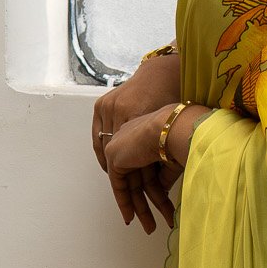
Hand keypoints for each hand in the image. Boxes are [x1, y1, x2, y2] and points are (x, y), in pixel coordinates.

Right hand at [92, 52, 181, 175]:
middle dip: (117, 172)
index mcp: (133, 113)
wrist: (161, 74)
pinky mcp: (101, 104)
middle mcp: (116, 109)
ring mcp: (107, 106)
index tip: (130, 193)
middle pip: (111, 151)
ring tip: (115, 175)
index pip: (124, 153)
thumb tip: (158, 181)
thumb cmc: (169, 99)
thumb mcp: (167, 128)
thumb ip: (158, 150)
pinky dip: (101, 148)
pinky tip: (108, 159)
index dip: (127, 177)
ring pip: (101, 144)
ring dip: (108, 162)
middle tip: (122, 187)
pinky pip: (97, 133)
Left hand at [101, 105, 182, 232]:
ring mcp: (120, 146)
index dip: (153, 189)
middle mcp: (131, 138)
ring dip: (142, 209)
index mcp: (146, 133)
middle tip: (154, 222)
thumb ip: (165, 175)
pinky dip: (124, 203)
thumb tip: (162, 192)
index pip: (146, 168)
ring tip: (150, 227)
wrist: (173, 128)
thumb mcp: (174, 161)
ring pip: (131, 186)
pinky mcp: (114, 156)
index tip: (159, 203)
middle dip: (148, 204)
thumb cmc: (181, 136)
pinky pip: (118, 185)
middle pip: (139, 180)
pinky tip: (130, 218)